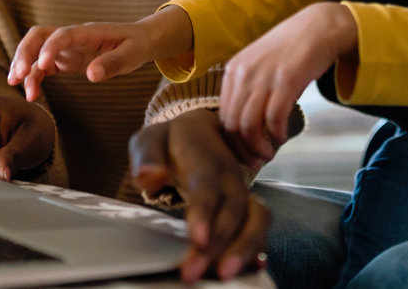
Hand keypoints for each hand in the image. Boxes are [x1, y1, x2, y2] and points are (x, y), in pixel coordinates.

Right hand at [8, 6, 192, 101]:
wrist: (140, 40)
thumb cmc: (136, 45)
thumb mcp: (131, 55)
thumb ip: (112, 63)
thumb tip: (91, 75)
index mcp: (88, 32)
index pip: (63, 34)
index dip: (50, 47)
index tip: (42, 64)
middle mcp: (72, 38)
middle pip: (39, 35)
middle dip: (25, 51)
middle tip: (18, 74)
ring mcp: (67, 48)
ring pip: (36, 50)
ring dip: (24, 64)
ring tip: (16, 85)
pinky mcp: (65, 60)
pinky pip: (43, 66)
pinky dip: (33, 77)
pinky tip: (30, 93)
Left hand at [129, 110, 269, 283]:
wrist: (198, 132)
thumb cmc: (168, 144)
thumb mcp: (149, 142)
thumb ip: (147, 156)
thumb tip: (150, 175)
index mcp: (203, 156)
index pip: (206, 185)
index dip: (205, 211)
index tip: (198, 239)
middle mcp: (229, 174)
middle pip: (234, 208)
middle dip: (219, 243)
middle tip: (193, 273)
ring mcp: (242, 190)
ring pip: (256, 217)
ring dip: (244, 248)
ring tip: (224, 275)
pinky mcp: (247, 206)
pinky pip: (260, 225)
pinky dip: (257, 247)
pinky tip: (252, 269)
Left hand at [220, 2, 355, 163]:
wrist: (319, 27)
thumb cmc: (291, 50)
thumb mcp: (260, 65)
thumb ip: (249, 90)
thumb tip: (245, 127)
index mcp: (234, 70)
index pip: (222, 116)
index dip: (231, 142)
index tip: (243, 154)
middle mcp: (244, 72)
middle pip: (232, 124)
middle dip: (243, 149)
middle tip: (255, 161)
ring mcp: (264, 75)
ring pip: (249, 125)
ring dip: (258, 147)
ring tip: (268, 153)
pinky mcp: (287, 79)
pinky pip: (274, 118)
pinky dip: (276, 134)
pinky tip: (281, 137)